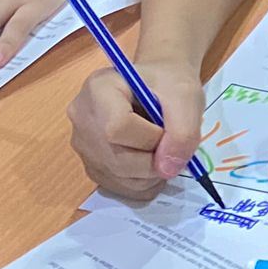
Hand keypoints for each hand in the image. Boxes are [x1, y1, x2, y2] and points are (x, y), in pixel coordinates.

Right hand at [67, 59, 202, 200]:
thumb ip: (183, 130)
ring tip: (162, 148)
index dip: (152, 138)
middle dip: (155, 160)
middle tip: (171, 143)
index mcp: (98, 88)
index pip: (118, 128)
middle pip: (117, 158)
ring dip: (152, 174)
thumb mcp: (185, 95)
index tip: (168, 129)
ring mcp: (83, 145)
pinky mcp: (92, 165)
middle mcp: (82, 118)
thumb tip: (167, 169)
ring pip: (119, 178)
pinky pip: (119, 187)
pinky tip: (152, 161)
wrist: (156, 84)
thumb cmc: (168, 81)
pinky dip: (144, 183)